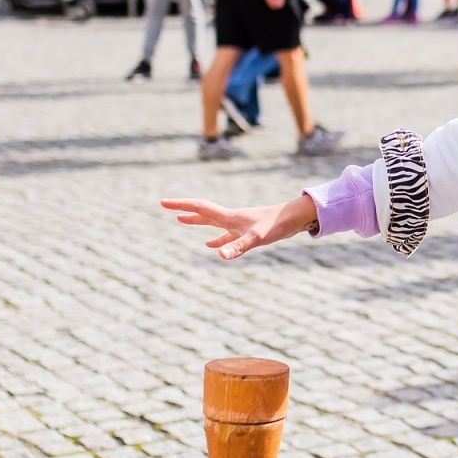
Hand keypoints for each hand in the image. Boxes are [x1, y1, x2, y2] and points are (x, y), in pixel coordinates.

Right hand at [161, 194, 318, 259]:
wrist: (294, 219)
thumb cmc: (276, 226)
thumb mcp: (256, 239)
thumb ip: (237, 247)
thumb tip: (220, 256)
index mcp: (228, 217)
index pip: (198, 207)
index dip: (180, 205)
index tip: (162, 202)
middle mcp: (230, 218)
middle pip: (201, 211)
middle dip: (183, 209)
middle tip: (166, 206)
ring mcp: (238, 224)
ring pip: (211, 222)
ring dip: (196, 221)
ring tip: (181, 220)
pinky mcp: (247, 231)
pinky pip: (225, 235)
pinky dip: (216, 239)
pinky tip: (212, 246)